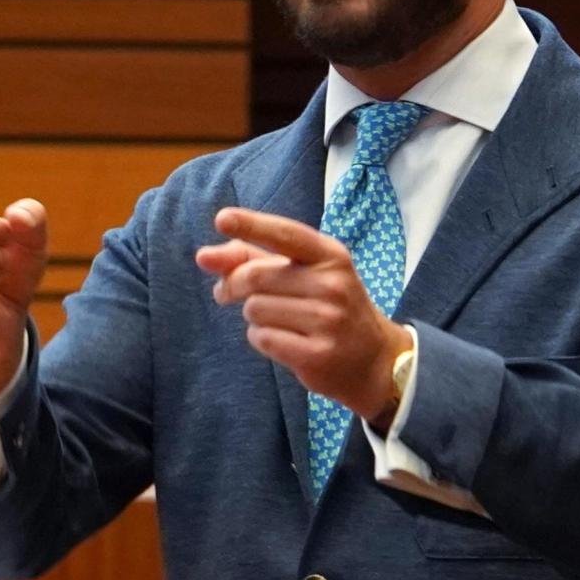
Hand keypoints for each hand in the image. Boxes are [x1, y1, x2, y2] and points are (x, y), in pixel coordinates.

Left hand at [195, 207, 409, 420]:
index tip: (222, 219)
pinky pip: (262, 338)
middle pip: (255, 276)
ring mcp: (328, 321)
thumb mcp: (305, 274)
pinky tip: (283, 340)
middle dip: (232, 284)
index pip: (285, 235)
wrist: (374, 360)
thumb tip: (206, 256)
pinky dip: (261, 338)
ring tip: (276, 320)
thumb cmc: (329, 308)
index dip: (252, 225)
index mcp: (331, 255)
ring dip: (253, 315)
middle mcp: (333, 284)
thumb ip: (254, 258)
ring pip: (255, 309)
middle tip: (225, 293)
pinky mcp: (317, 354)